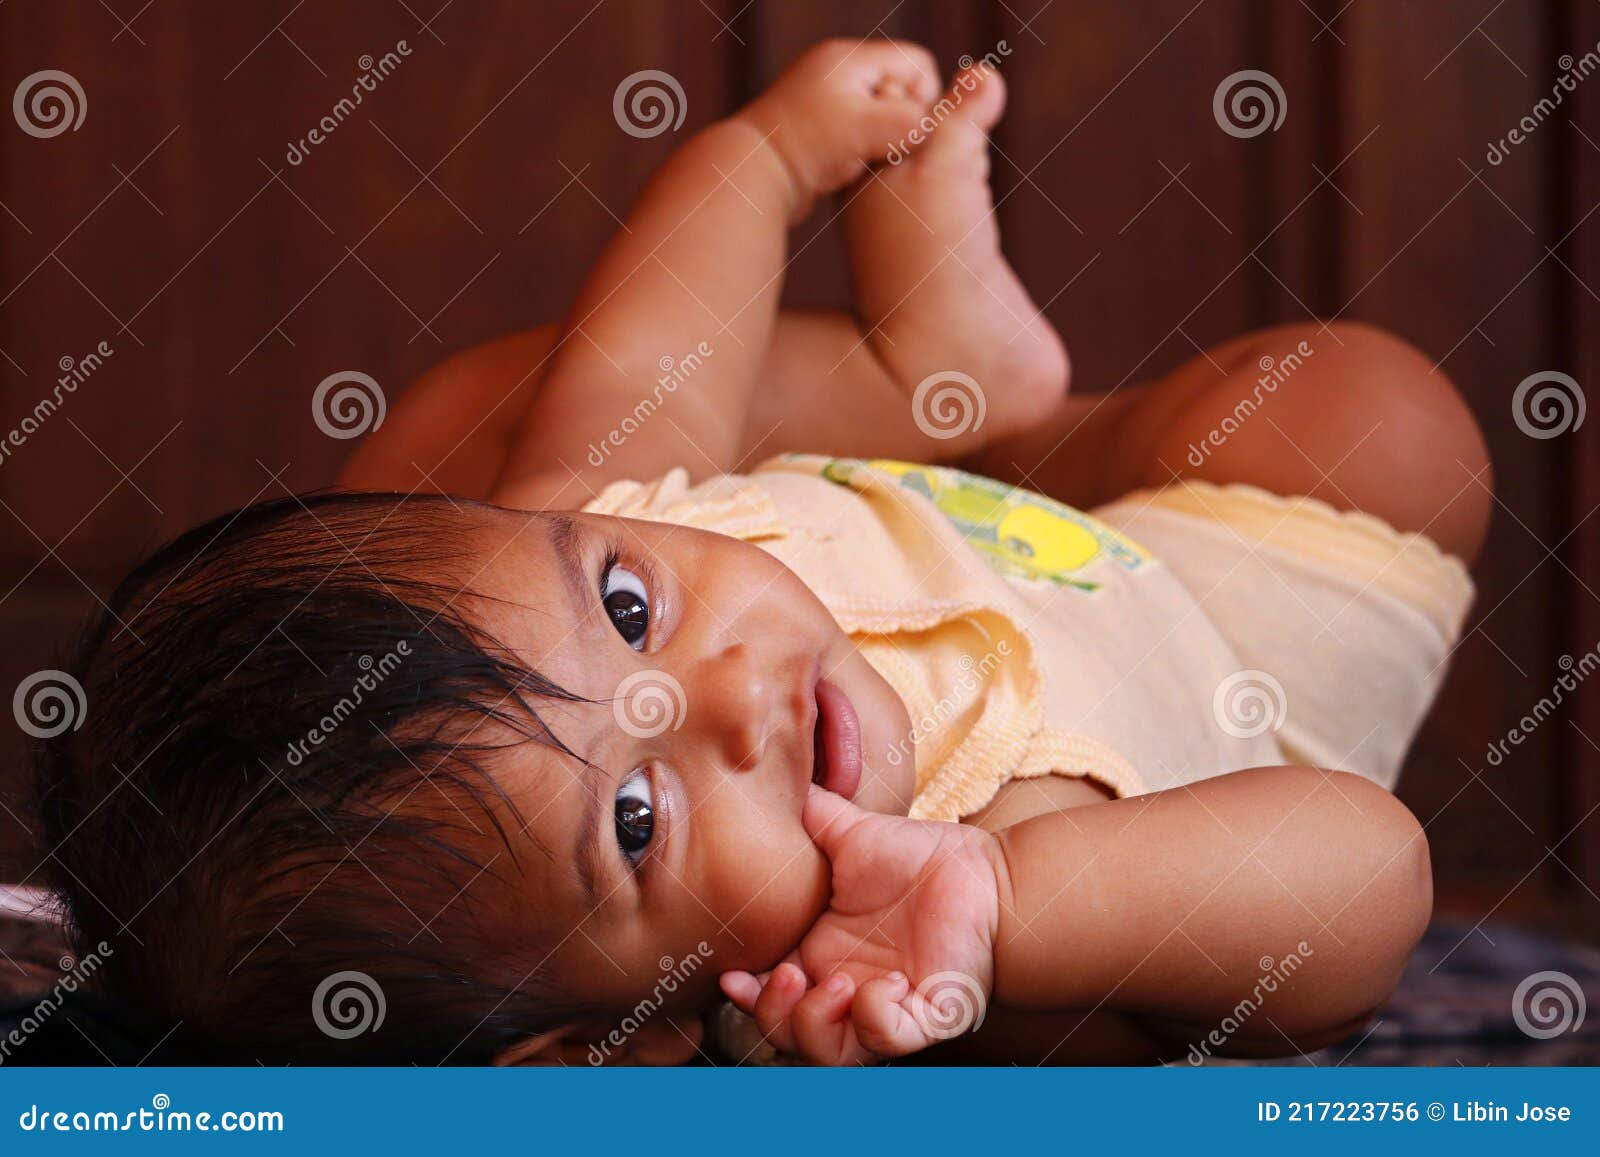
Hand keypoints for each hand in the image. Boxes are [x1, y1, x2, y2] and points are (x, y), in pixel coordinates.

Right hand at [720, 784, 1005, 1064]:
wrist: (985, 872)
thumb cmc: (921, 858)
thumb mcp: (852, 834)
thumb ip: (810, 814)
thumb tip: (772, 781)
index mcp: (821, 955)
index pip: (768, 993)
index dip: (746, 994)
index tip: (733, 973)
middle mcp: (847, 989)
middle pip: (787, 1034)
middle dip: (773, 1015)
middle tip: (788, 976)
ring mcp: (885, 1007)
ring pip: (829, 1056)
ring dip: (816, 1026)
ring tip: (837, 986)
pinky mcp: (925, 1017)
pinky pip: (888, 1042)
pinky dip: (877, 1020)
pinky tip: (891, 982)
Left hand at [738, 39, 939, 214]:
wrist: (750, 175)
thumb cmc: (804, 147)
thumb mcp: (868, 129)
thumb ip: (911, 121)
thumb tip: (934, 125)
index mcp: (848, 58)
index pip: (916, 63)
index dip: (923, 99)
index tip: (907, 132)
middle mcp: (836, 73)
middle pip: (900, 89)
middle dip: (903, 120)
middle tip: (885, 149)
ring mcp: (826, 101)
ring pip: (883, 115)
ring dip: (885, 141)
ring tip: (866, 162)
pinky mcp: (820, 130)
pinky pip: (862, 135)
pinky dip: (866, 152)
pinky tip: (852, 171)